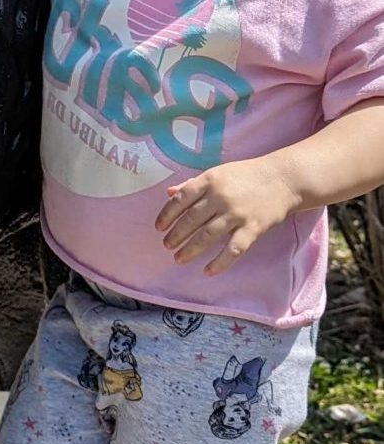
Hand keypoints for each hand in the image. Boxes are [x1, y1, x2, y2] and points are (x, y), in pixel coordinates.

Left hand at [155, 158, 300, 273]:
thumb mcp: (218, 172)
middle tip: (167, 245)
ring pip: (207, 236)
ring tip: (179, 258)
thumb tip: (168, 193)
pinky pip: (233, 250)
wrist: (284, 179)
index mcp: (210, 180)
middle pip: (191, 220)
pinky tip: (208, 271)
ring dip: (190, 250)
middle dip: (176, 235)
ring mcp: (236, 213)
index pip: (180, 199)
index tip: (159, 227)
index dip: (166, 215)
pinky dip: (219, 263)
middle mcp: (220, 197)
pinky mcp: (252, 228)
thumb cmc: (247, 175)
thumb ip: (193, 184)